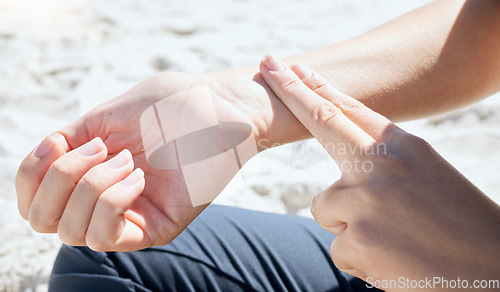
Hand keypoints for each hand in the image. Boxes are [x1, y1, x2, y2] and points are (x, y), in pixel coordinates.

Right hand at [15, 71, 284, 251]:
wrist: (218, 107)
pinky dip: (111, 201)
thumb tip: (44, 161)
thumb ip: (71, 143)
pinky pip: (107, 236)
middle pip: (42, 221)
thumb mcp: (108, 116)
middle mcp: (104, 201)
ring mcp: (130, 217)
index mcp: (90, 175)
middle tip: (102, 148)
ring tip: (128, 159)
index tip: (58, 141)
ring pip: (71, 232)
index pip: (33, 200)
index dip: (32, 173)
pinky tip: (137, 176)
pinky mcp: (156, 229)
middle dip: (61, 179)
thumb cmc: (172, 105)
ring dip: (90, 187)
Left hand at [259, 54, 499, 288]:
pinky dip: (358, 254)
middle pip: (322, 122)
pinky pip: (337, 244)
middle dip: (290, 92)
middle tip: (269, 66)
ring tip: (391, 235)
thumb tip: (334, 132)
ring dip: (348, 223)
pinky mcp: (354, 242)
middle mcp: (381, 165)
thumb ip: (379, 149)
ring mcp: (364, 202)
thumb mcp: (422, 169)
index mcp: (402, 146)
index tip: (288, 68)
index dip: (311, 87)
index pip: (345, 109)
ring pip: (325, 207)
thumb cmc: (454, 217)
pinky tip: (390, 257)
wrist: (489, 266)